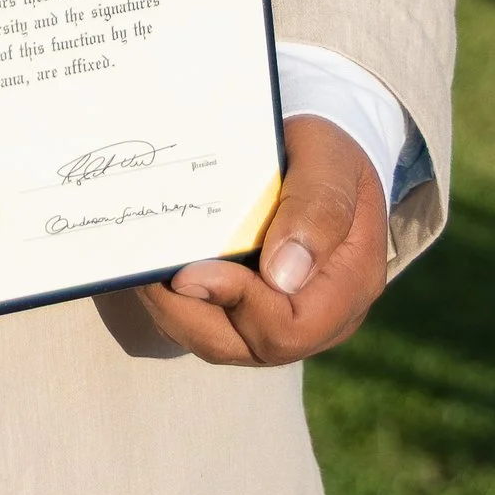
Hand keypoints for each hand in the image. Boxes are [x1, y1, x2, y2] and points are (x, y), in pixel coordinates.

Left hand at [130, 115, 388, 365]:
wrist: (324, 149)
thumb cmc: (327, 148)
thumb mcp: (328, 159)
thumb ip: (316, 209)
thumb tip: (283, 275)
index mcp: (351, 283)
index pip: (291, 328)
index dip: (237, 304)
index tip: (187, 271)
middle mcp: (325, 316)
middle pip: (252, 347)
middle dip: (191, 314)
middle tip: (146, 273)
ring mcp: (292, 317)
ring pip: (227, 344)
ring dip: (179, 314)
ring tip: (143, 272)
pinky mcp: (261, 310)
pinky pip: (218, 326)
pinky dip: (183, 306)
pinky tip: (156, 272)